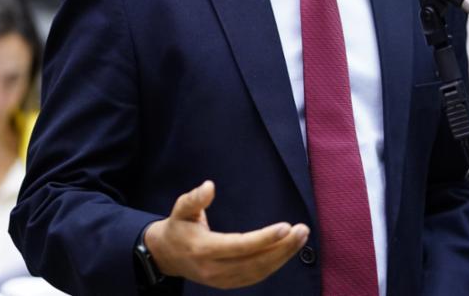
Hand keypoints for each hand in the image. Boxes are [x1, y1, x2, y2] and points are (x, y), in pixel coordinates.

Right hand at [144, 180, 309, 288]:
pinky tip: (288, 250)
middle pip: (255, 262)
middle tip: (303, 230)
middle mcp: (214, 269)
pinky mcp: (228, 283)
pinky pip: (256, 276)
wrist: (166, 256)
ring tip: (301, 238)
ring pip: (259, 272)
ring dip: (283, 256)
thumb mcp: (180, 209)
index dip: (265, 238)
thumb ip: (195, 198)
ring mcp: (222, 280)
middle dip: (282, 248)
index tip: (286, 226)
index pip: (240, 245)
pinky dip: (274, 265)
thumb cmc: (178, 227)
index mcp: (203, 249)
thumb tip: (210, 186)